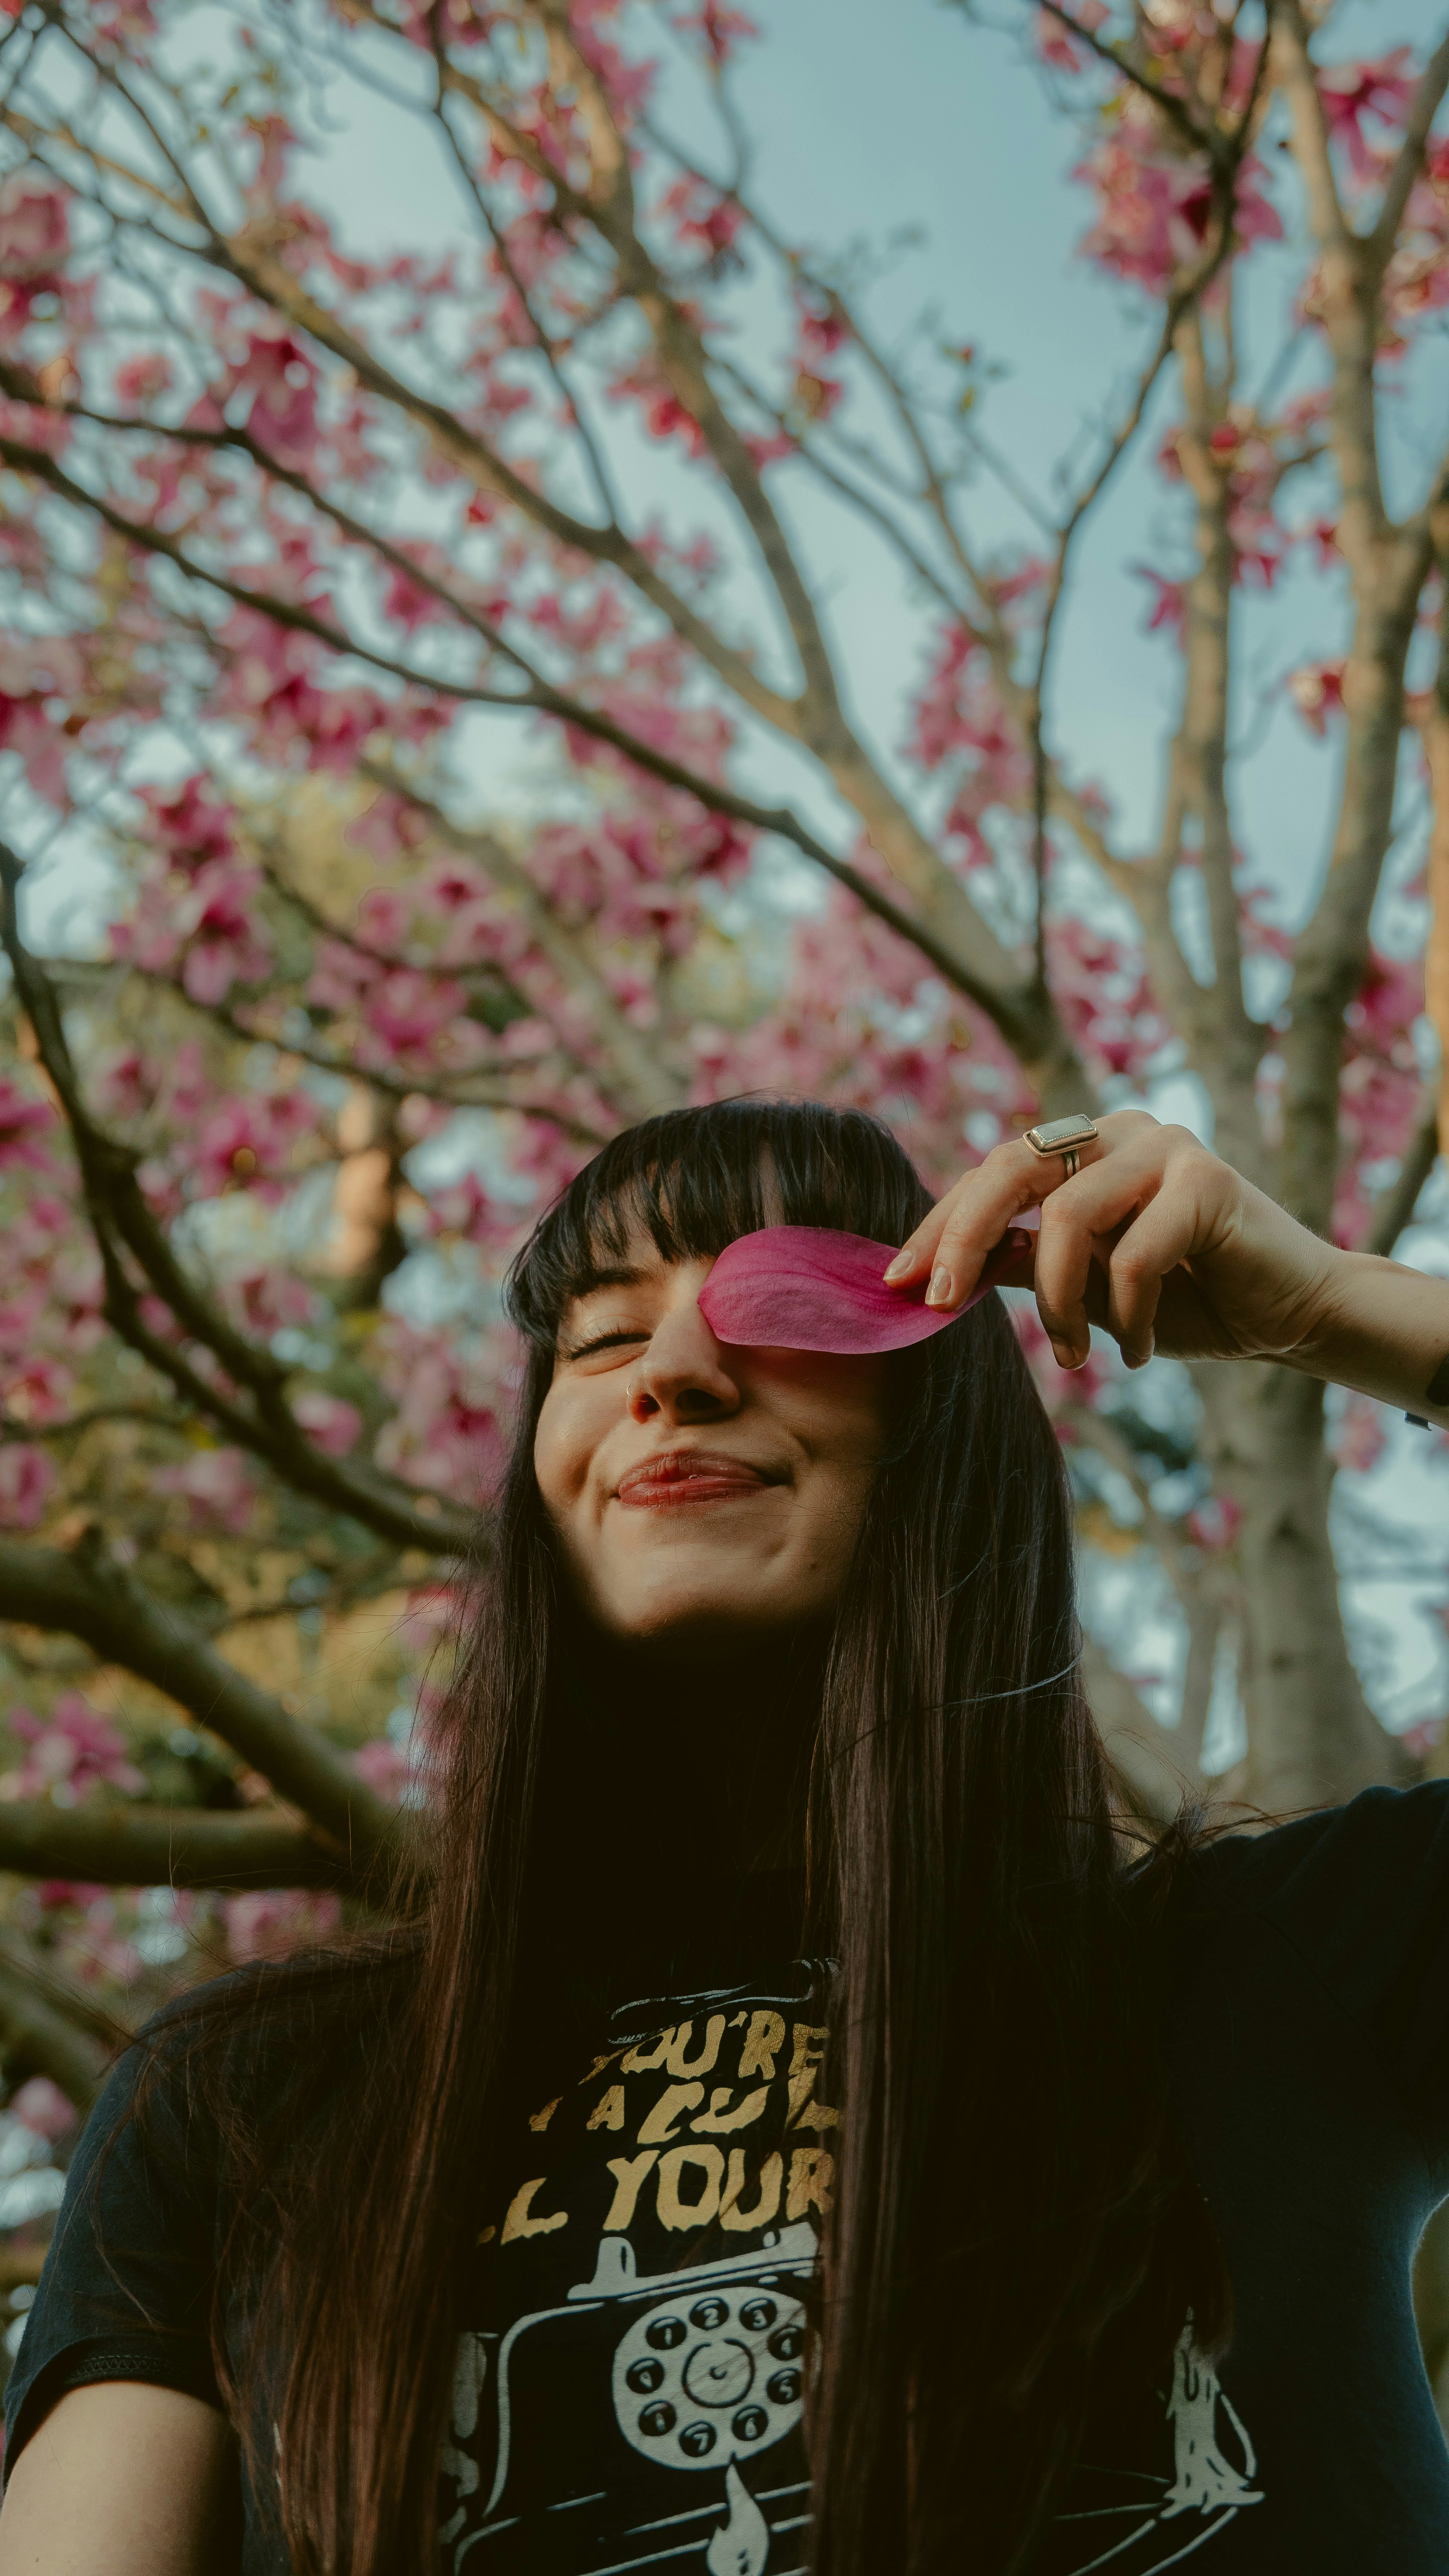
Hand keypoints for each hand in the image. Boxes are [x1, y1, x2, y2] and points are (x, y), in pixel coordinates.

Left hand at [883, 1110, 1341, 1373]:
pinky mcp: (1208, 1179)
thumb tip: (935, 1277)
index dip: (939, 1227)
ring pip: (1067, 1218)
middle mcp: (1118, 1131)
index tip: (895, 1284)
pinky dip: (1126, 1315)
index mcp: (1084, 1146)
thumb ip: (1023, 1265)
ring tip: (1079, 1356)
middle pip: (1010, 1169)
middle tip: (938, 1304)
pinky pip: (1134, 1254)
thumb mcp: (1085, 1285)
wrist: (1290, 1313)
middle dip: (962, 1241)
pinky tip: (1140, 1349)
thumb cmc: (1187, 1299)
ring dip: (1060, 1302)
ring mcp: (1165, 1146)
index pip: (990, 1173)